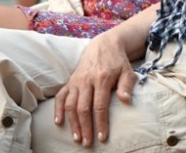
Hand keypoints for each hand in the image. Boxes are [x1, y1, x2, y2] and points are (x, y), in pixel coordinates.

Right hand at [53, 32, 137, 146]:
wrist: (104, 44)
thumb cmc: (118, 61)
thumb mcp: (127, 71)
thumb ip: (127, 85)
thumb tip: (125, 100)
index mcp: (102, 78)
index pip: (100, 105)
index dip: (100, 123)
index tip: (102, 137)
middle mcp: (86, 80)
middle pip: (83, 107)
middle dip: (85, 127)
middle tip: (87, 143)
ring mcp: (76, 81)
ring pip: (71, 104)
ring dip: (72, 122)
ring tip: (76, 138)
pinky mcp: (70, 81)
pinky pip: (61, 96)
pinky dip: (58, 109)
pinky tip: (58, 122)